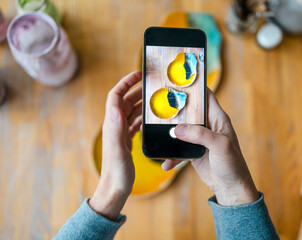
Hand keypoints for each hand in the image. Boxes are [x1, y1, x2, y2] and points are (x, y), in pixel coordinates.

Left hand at [89, 71, 141, 219]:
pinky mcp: (126, 141)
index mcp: (113, 125)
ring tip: (155, 99)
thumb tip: (116, 107)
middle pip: (125, 101)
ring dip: (141, 103)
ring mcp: (121, 133)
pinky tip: (151, 118)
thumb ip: (116, 130)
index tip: (138, 74)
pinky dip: (142, 117)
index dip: (125, 82)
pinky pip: (134, 123)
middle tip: (152, 85)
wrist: (115, 189)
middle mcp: (115, 126)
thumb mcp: (118, 151)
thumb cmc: (116, 173)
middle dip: (137, 90)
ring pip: (131, 111)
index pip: (115, 96)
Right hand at [162, 89, 258, 205]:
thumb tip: (177, 130)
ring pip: (180, 130)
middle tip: (157, 107)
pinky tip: (166, 164)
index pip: (206, 96)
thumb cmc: (232, 164)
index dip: (194, 87)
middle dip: (174, 110)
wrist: (230, 187)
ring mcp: (199, 139)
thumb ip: (200, 135)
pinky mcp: (192, 151)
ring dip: (168, 134)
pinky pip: (178, 149)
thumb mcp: (220, 146)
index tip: (177, 81)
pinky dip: (171, 156)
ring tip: (156, 136)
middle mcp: (207, 125)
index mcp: (217, 118)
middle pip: (188, 111)